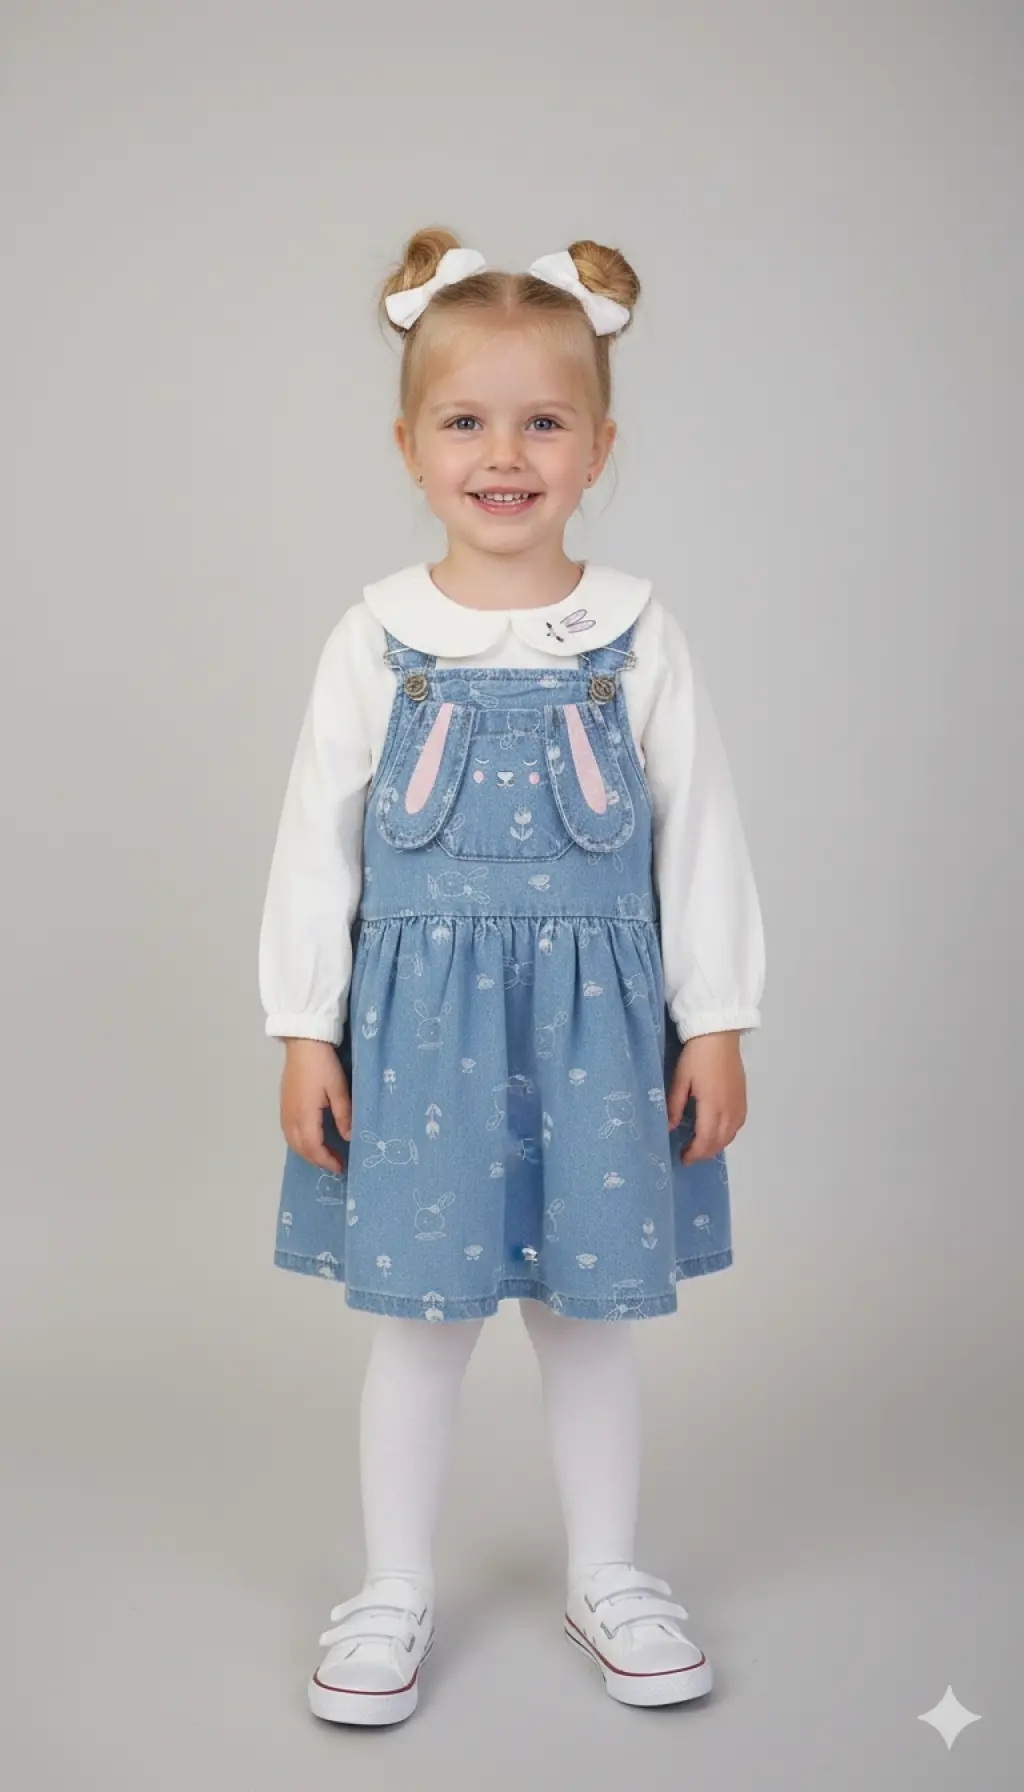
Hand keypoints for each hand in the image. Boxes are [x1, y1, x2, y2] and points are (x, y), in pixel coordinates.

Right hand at [280, 1039, 351, 1173]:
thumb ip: (344, 1115)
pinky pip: (288, 1132)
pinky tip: (310, 1139)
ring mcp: (284, 1110)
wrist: (303, 1043)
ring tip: (324, 1154)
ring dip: (307, 1152)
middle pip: (301, 1148)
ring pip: (292, 1142)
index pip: (314, 1148)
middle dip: (317, 1160)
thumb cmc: (323, 1065)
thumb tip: (348, 1137)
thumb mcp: (339, 1089)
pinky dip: (299, 1142)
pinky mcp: (284, 1103)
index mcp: (304, 1116)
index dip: (326, 1160)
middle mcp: (290, 1117)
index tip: (340, 1166)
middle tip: (335, 1163)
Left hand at [667, 1031, 746, 1164]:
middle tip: (689, 1156)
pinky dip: (728, 1135)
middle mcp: (729, 1109)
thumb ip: (675, 1106)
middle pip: (719, 1141)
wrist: (719, 1035)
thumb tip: (670, 1128)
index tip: (683, 1159)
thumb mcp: (680, 1079)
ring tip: (701, 1147)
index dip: (694, 1153)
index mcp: (712, 1106)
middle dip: (704, 1153)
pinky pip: (738, 1125)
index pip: (705, 1139)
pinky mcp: (743, 1098)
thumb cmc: (696, 1056)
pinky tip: (718, 1132)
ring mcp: (739, 1104)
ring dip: (716, 1146)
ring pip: (730, 1135)